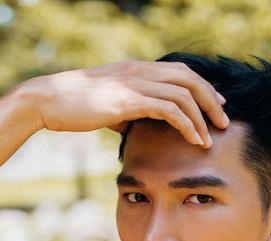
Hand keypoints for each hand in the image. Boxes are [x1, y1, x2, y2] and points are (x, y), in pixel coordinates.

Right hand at [20, 60, 228, 147]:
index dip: (201, 88)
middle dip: (211, 100)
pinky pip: (169, 109)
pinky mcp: (129, 100)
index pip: (179, 72)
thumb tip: (133, 129)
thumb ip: (124, 114)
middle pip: (189, 78)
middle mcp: (139, 71)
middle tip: (223, 122)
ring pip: (184, 93)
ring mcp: (134, 83)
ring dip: (202, 116)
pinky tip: (194, 140)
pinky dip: (187, 125)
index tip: (214, 106)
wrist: (47, 101)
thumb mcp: (104, 108)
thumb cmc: (71, 107)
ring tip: (211, 138)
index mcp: (135, 70)